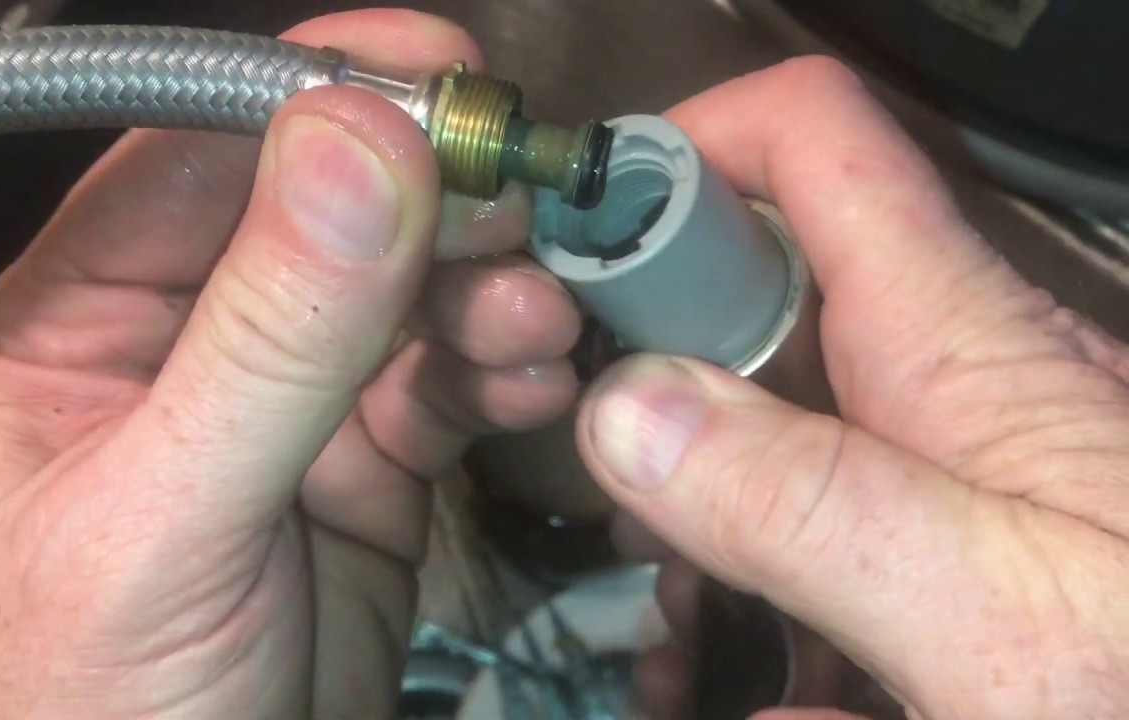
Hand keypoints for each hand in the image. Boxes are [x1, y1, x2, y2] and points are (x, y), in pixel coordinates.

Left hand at [0, 10, 580, 718]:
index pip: (201, 159)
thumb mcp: (161, 521)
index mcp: (82, 326)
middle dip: (431, 203)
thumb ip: (263, 342)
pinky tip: (539, 380)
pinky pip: (448, 391)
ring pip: (404, 302)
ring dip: (484, 295)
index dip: (319, 99)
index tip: (438, 74)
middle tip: (521, 201)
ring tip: (540, 321)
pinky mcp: (369, 476)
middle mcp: (189, 347)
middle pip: (326, 217)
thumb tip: (351, 145)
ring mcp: (290, 410)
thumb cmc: (84, 711)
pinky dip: (502, 376)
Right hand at [577, 58, 1128, 718]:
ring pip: (775, 410)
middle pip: (762, 284)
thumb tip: (624, 406)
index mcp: (957, 337)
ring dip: (697, 492)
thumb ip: (811, 507)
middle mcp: (948, 368)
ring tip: (670, 604)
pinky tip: (738, 667)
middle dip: (659, 363)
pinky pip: (825, 509)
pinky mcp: (957, 531)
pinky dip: (760, 572)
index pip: (810, 136)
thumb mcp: (993, 616)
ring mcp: (949, 453)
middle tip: (610, 495)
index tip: (579, 254)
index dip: (685, 147)